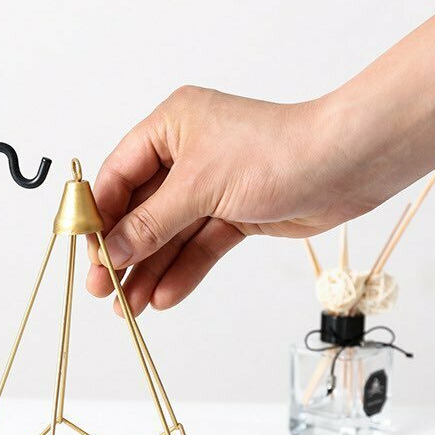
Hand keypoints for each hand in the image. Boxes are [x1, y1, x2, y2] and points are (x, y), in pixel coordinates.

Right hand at [86, 85, 374, 315]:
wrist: (347, 166)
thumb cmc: (277, 152)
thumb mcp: (199, 187)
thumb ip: (151, 223)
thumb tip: (113, 251)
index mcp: (171, 127)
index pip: (119, 175)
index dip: (100, 216)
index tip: (86, 252)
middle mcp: (188, 154)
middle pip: (142, 211)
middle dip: (124, 253)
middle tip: (101, 288)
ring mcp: (211, 186)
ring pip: (170, 235)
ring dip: (149, 271)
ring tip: (128, 307)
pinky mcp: (234, 213)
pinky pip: (199, 246)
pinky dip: (183, 271)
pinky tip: (163, 297)